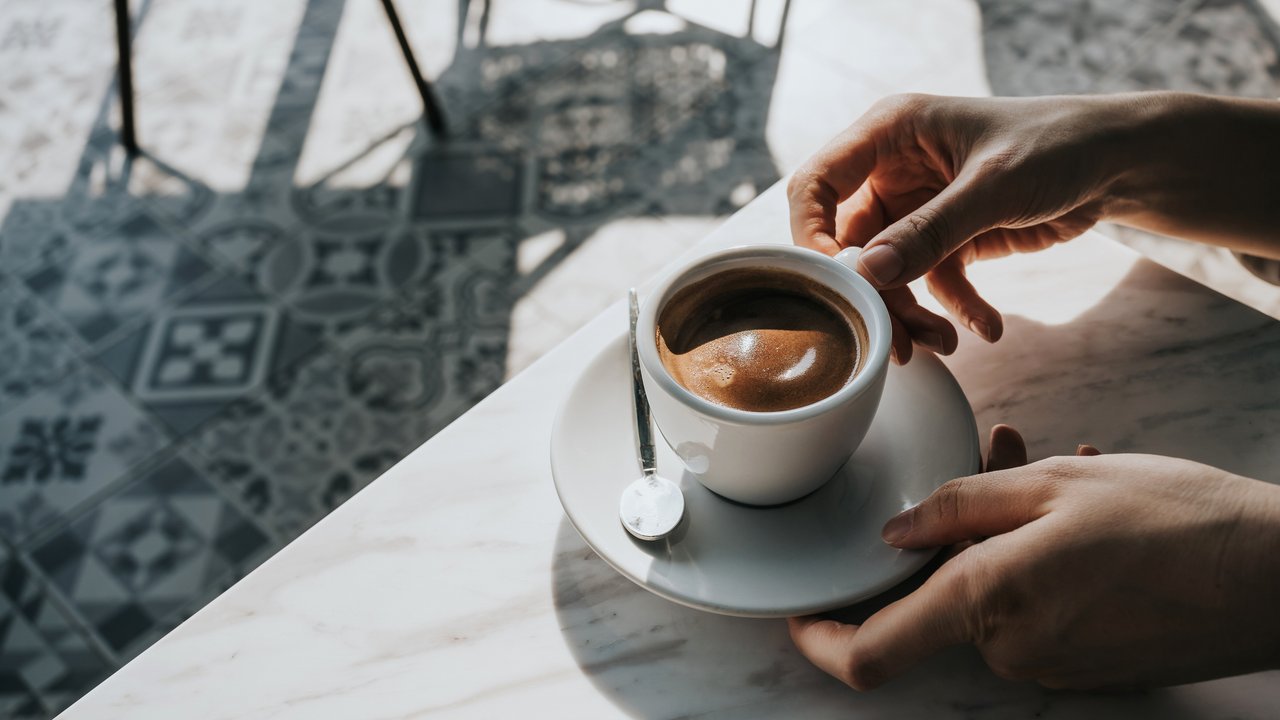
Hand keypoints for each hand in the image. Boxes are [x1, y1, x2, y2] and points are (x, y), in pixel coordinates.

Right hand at [788, 94, 1140, 361]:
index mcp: (889, 134)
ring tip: (944, 343)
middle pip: (851, 243)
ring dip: (911, 311)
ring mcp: (916, 208)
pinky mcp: (946, 238)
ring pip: (888, 272)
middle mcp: (892, 170)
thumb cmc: (1057, 145)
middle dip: (873, 293)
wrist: (1117, 162)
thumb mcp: (993, 186)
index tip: (835, 284)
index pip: (816, 185)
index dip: (811, 237)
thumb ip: (930, 231)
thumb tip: (868, 276)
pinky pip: (931, 283)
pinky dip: (953, 309)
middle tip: (894, 339)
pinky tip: (986, 327)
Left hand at [789, 426, 1279, 688]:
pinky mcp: (1089, 664)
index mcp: (989, 604)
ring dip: (1007, 529)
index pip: (871, 653)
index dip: (821, 638)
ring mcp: (1053, 664)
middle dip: (955, 529)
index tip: (801, 613)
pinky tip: (1086, 501)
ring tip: (1058, 465)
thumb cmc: (1174, 521)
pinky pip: (1036, 605)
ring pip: (993, 589)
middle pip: (942, 594)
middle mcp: (1013, 649)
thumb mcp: (1052, 486)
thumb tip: (894, 532)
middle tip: (999, 458)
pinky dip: (1040, 556)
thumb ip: (958, 506)